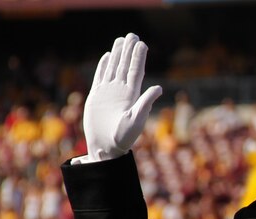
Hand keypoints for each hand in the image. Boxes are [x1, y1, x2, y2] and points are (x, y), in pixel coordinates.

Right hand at [83, 33, 162, 160]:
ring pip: (113, 68)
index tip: (142, 43)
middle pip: (125, 66)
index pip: (136, 71)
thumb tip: (159, 88)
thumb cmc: (123, 138)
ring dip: (117, 54)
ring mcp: (108, 93)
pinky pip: (100, 77)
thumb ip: (146, 103)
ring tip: (121, 40)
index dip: (139, 57)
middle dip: (129, 50)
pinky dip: (103, 66)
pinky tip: (107, 57)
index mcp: (132, 95)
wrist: (106, 147)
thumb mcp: (136, 120)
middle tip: (132, 34)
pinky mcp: (96, 97)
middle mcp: (121, 91)